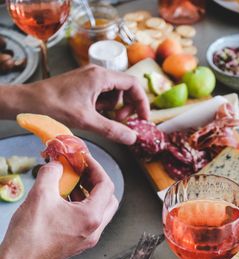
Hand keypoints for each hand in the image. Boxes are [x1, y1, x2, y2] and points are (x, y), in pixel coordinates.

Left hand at [0, 65, 149, 144]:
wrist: (29, 102)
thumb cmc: (55, 107)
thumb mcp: (87, 121)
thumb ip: (112, 130)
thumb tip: (133, 138)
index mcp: (101, 76)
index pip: (133, 85)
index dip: (141, 102)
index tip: (142, 119)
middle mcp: (97, 73)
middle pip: (124, 89)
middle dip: (126, 107)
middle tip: (120, 122)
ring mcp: (89, 78)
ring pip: (112, 94)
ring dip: (112, 109)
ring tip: (100, 120)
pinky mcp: (82, 85)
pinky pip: (100, 96)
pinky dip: (101, 108)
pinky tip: (91, 116)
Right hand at [0, 154, 117, 258]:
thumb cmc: (30, 234)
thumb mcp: (40, 194)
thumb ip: (52, 173)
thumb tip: (56, 164)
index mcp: (91, 218)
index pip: (106, 186)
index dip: (96, 167)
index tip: (84, 158)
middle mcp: (95, 230)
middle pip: (108, 199)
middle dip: (96, 181)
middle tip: (82, 170)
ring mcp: (88, 239)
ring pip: (99, 211)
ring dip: (88, 194)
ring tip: (71, 182)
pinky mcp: (78, 244)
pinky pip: (87, 220)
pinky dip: (81, 206)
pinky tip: (64, 198)